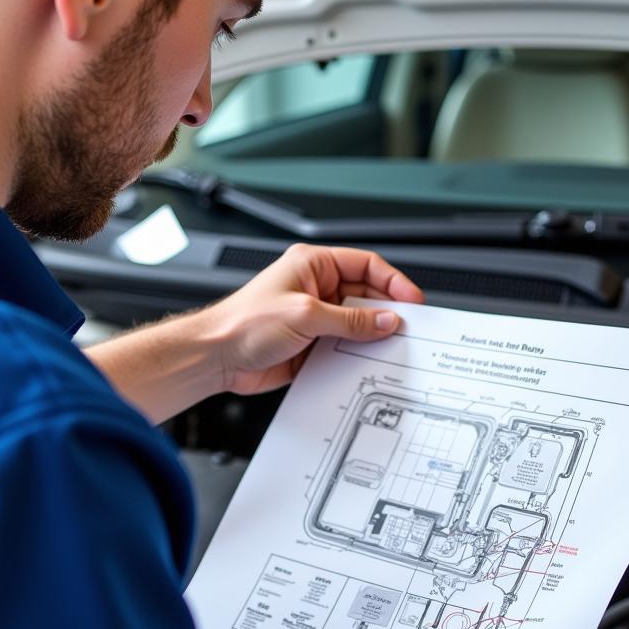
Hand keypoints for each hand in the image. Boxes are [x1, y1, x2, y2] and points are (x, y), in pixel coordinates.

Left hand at [203, 243, 423, 395]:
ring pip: (357, 324)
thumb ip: (350, 320)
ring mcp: (314, 317)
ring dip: (371, 336)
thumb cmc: (243, 323)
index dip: (392, 281)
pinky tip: (365, 364)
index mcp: (313, 265)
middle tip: (406, 328)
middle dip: (385, 311)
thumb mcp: (305, 315)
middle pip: (366, 295)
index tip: (412, 300)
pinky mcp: (311, 344)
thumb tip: (384, 320)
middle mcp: (315, 288)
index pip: (366, 265)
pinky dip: (356, 356)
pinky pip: (344, 347)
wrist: (216, 357)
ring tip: (389, 347)